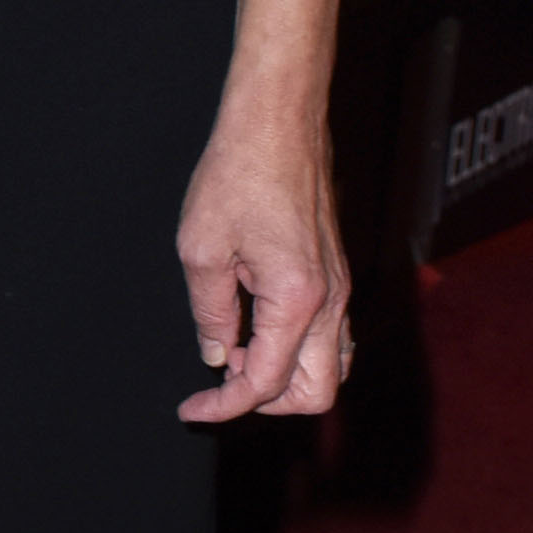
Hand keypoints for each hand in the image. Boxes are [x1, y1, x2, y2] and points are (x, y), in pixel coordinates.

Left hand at [173, 101, 351, 422]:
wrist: (278, 123)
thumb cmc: (237, 174)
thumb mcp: (201, 248)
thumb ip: (211, 313)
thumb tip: (218, 356)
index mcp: (298, 300)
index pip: (268, 382)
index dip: (226, 405)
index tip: (192, 410)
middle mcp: (331, 302)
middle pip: (316, 392)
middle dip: (267, 402)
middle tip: (217, 387)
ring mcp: (340, 289)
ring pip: (330, 368)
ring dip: (286, 380)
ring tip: (234, 358)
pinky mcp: (336, 274)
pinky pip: (331, 337)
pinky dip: (299, 353)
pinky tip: (256, 333)